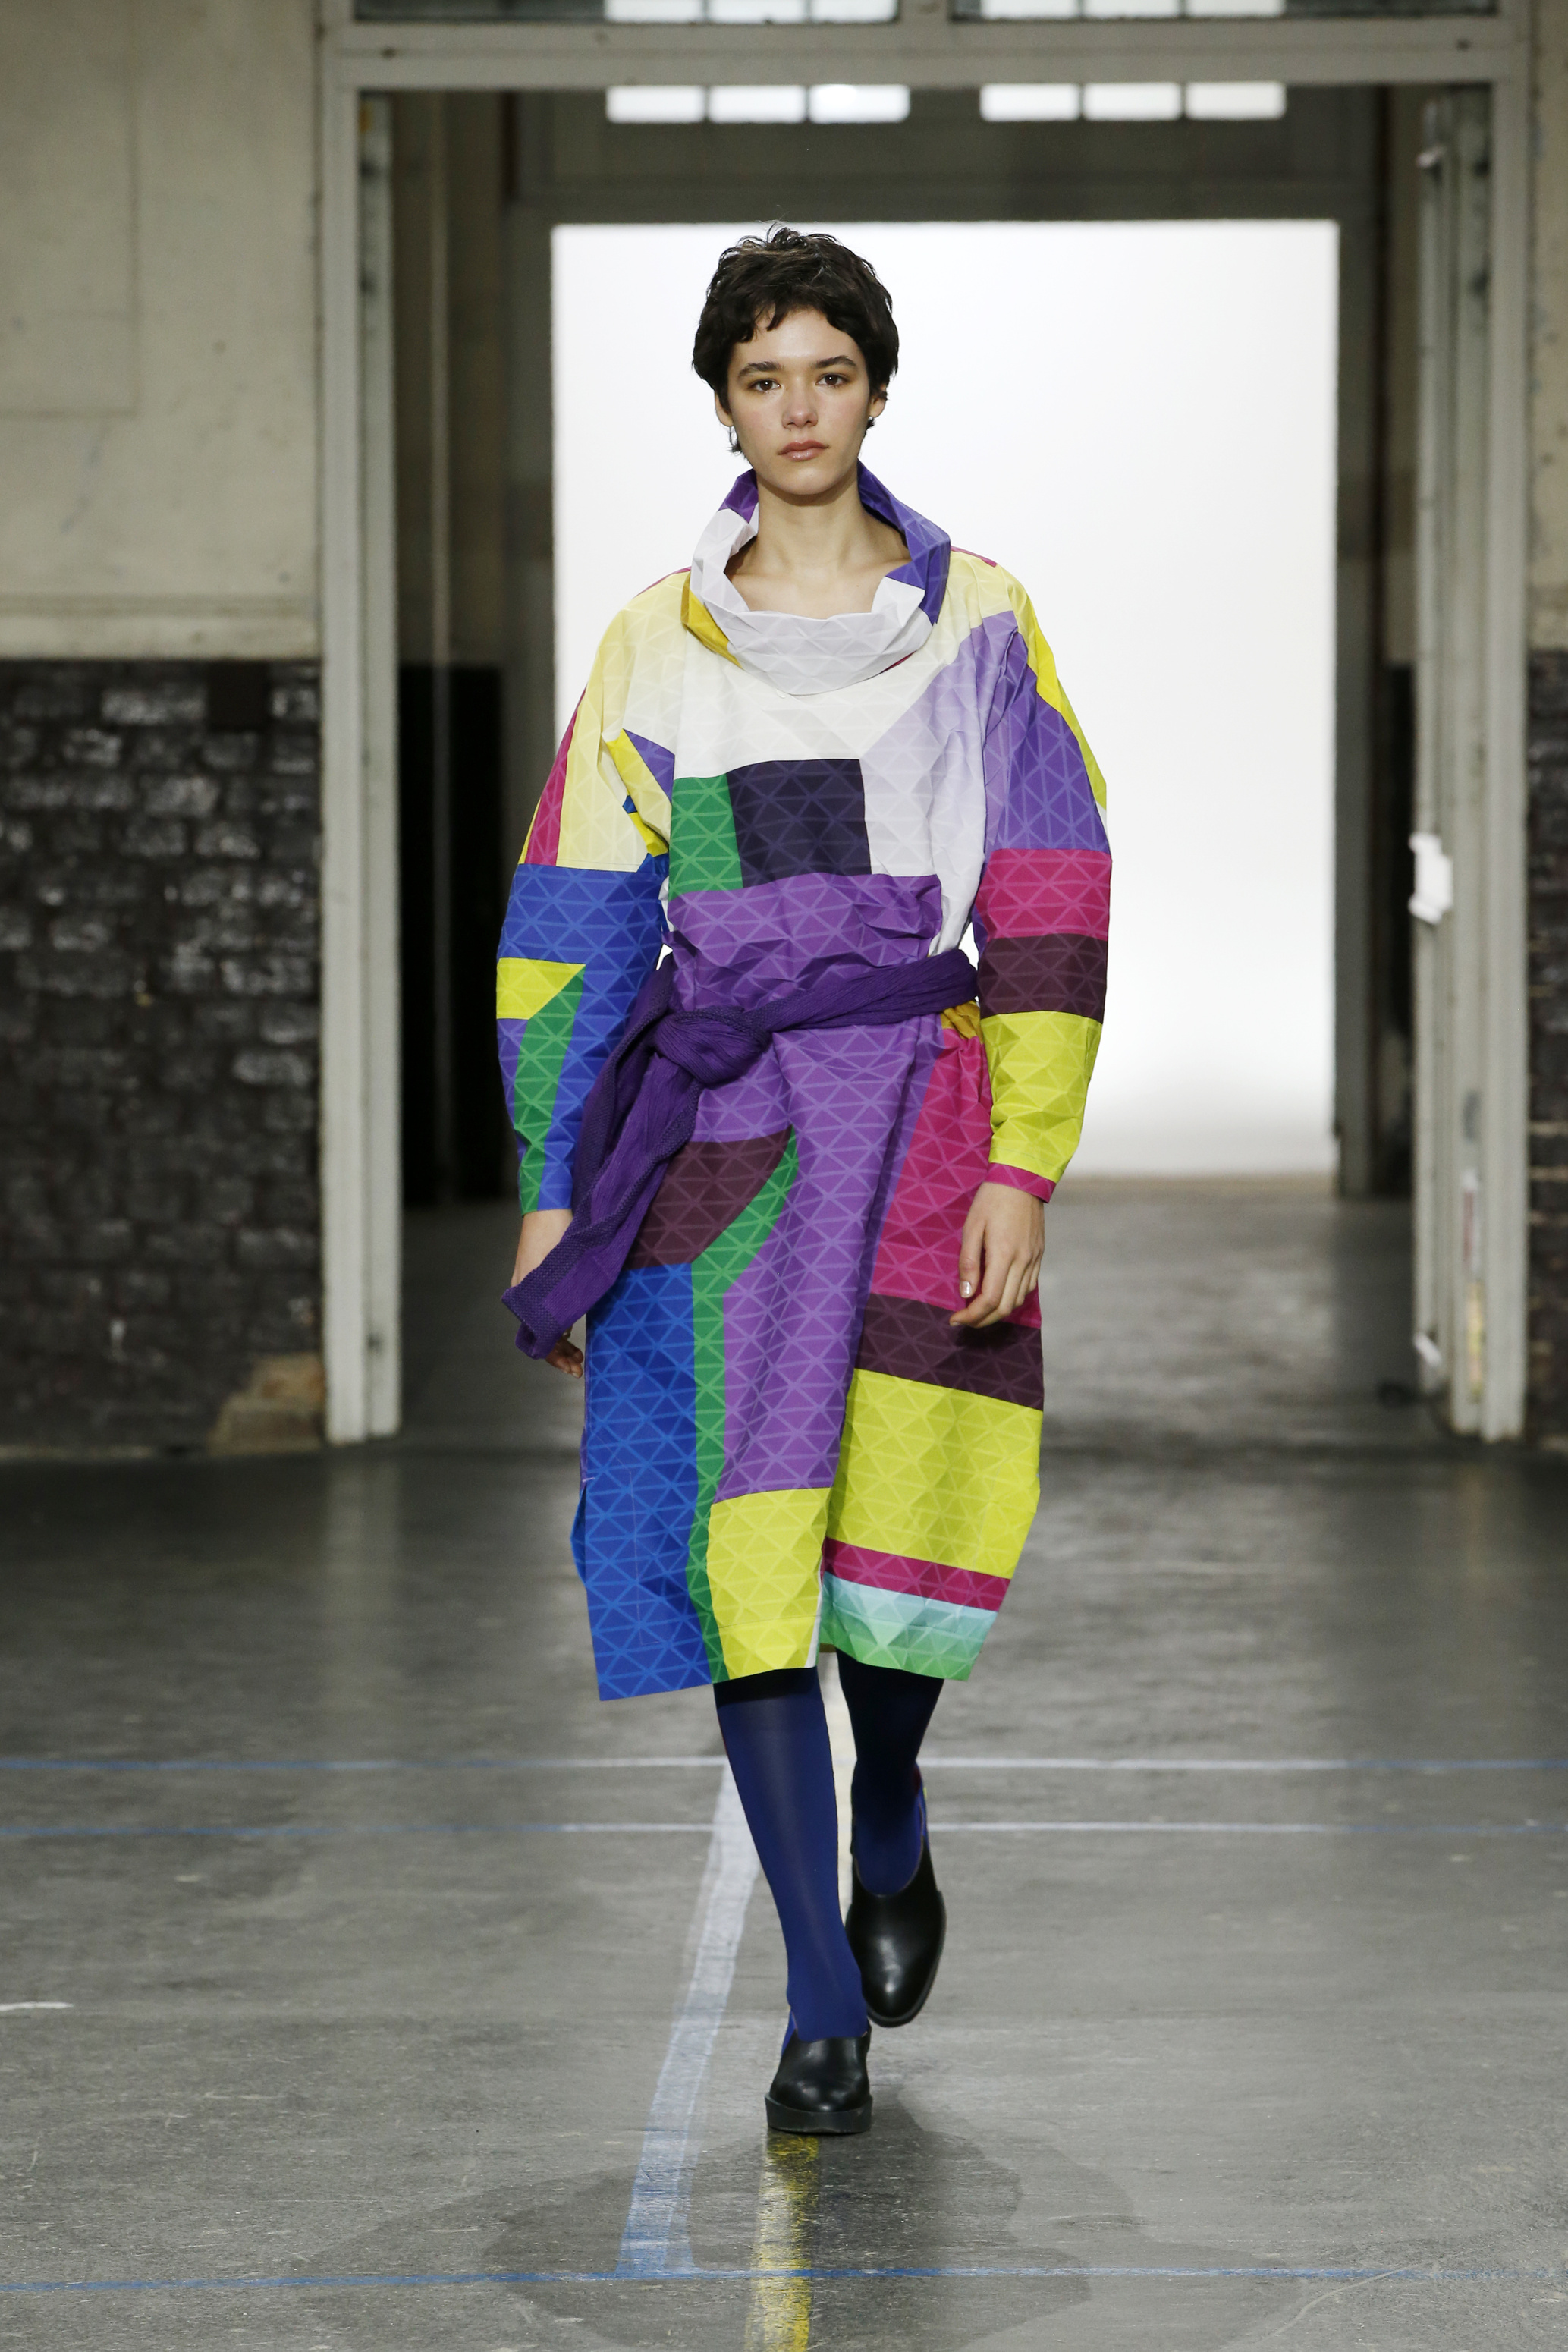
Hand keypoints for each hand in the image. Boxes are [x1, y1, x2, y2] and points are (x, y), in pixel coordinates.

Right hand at [511, 1209, 582, 1375]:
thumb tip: (565, 1330)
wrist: (549, 1204)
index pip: (539, 1341)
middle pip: (541, 1335)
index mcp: (526, 1296)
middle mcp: (523, 1295)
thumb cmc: (558, 1233)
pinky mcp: (536, 1278)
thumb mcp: (565, 1270)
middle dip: (561, 1353)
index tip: (575, 1368)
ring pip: (543, 1322)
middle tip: (580, 1365)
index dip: (557, 1358)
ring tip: (579, 1352)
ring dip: (560, 1339)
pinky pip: (544, 1308)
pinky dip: (558, 1320)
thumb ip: (566, 1301)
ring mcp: (528, 1286)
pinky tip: (572, 1327)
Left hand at [950, 1182, 1043, 1328]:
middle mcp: (1023, 1262)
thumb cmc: (992, 1200)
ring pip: (1018, 1300)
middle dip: (983, 1320)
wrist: (1022, 1179)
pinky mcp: (1039, 1256)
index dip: (972, 1315)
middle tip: (964, 1320)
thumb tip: (966, 1294)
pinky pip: (1028, 1287)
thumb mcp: (972, 1227)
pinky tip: (998, 1295)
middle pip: (1005, 1307)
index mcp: (1004, 1254)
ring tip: (979, 1310)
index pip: (989, 1299)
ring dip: (998, 1312)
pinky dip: (1012, 1298)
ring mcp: (1034, 1260)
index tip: (955, 1319)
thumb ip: (969, 1262)